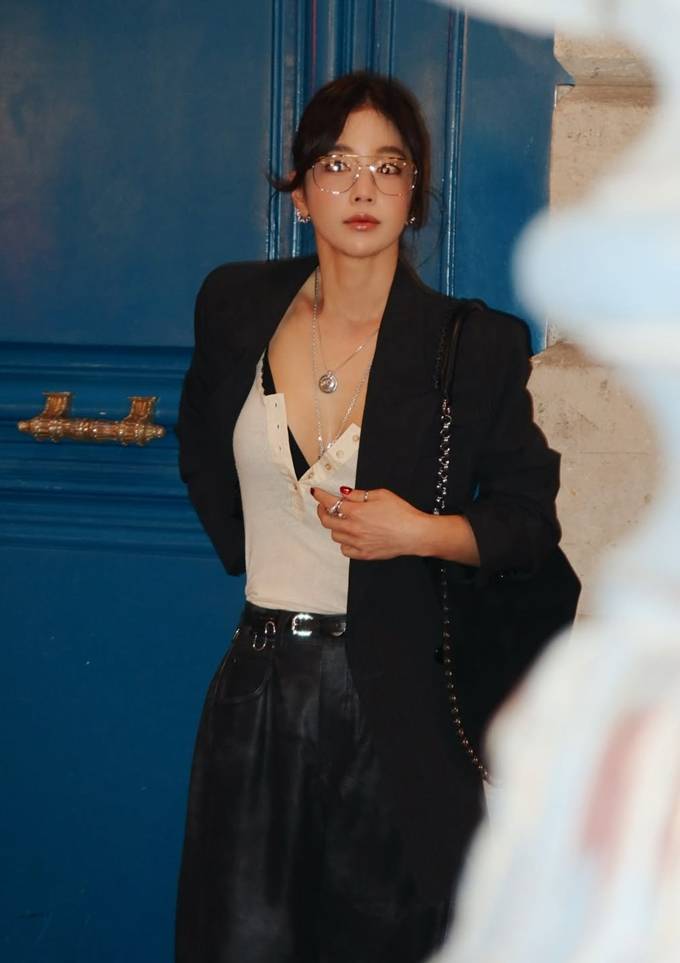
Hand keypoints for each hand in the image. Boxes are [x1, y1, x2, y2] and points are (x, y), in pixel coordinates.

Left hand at [311, 486, 427, 560]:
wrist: (415, 534)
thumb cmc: (402, 514)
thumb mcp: (380, 494)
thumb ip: (358, 494)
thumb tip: (344, 494)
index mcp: (356, 511)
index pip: (330, 503)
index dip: (320, 496)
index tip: (316, 493)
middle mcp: (353, 528)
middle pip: (327, 521)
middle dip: (322, 511)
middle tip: (324, 506)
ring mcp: (357, 543)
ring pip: (335, 536)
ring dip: (334, 526)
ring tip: (341, 520)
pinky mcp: (364, 554)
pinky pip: (345, 550)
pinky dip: (344, 543)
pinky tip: (350, 536)